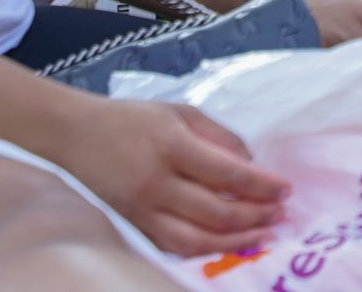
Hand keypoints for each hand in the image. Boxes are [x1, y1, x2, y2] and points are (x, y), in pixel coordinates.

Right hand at [36, 93, 286, 258]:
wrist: (75, 135)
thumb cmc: (133, 119)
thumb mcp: (181, 112)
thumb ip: (220, 137)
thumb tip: (252, 165)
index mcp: (172, 145)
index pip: (228, 172)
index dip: (262, 185)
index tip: (286, 188)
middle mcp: (157, 182)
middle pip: (217, 211)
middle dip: (256, 215)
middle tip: (280, 212)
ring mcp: (143, 209)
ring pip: (197, 239)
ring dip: (236, 240)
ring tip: (263, 233)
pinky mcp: (135, 226)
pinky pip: (175, 246)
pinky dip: (206, 248)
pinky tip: (228, 242)